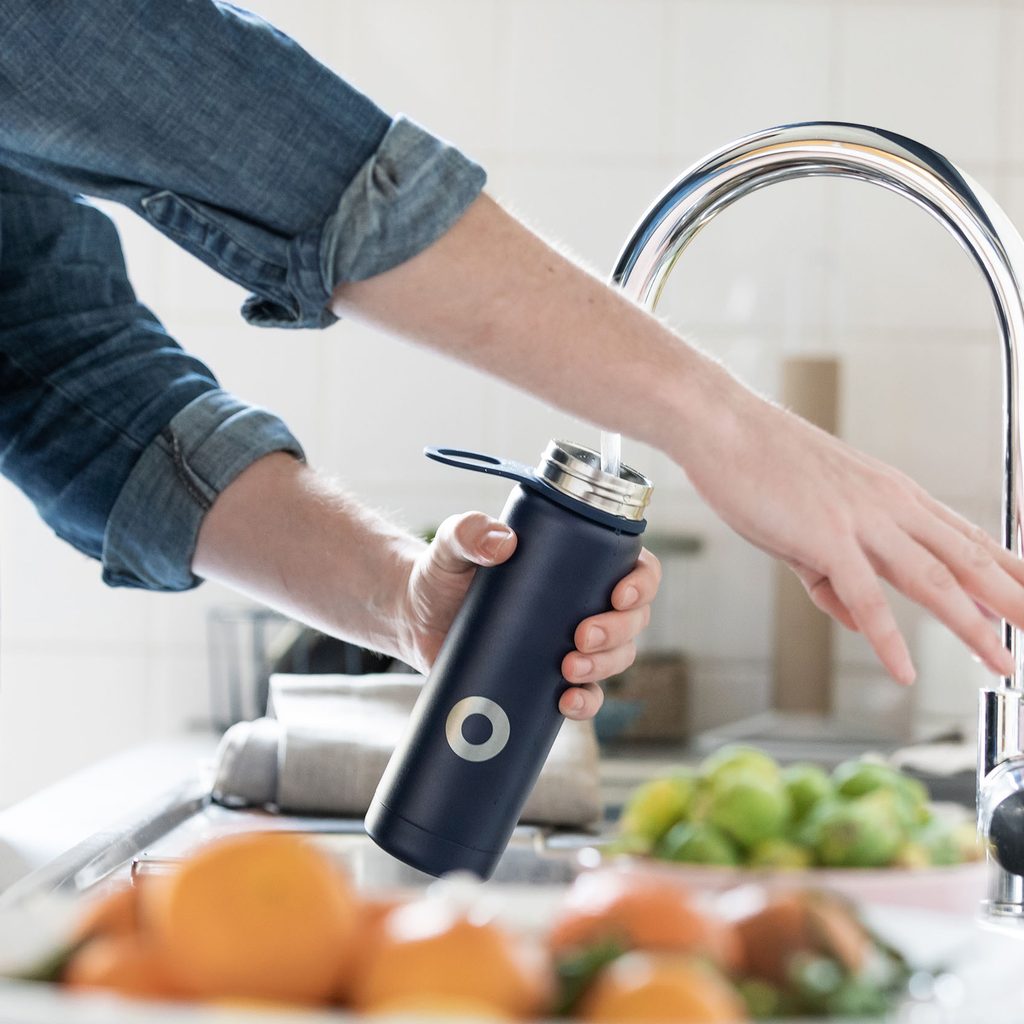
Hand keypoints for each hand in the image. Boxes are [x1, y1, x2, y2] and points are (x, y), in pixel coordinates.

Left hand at [396, 510, 660, 719]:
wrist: (415, 618)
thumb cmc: (443, 572)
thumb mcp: (452, 544)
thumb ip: (468, 532)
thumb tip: (501, 542)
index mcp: (579, 563)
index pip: (636, 568)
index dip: (642, 583)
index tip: (619, 595)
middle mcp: (585, 603)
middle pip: (634, 620)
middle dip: (618, 632)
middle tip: (581, 636)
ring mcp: (570, 644)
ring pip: (617, 658)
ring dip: (605, 666)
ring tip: (568, 669)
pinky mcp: (549, 679)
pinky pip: (586, 696)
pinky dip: (585, 703)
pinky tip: (566, 703)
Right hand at [675, 370, 1023, 684]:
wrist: (725, 427)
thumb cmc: (762, 464)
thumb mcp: (810, 521)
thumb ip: (835, 574)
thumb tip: (856, 618)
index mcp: (893, 495)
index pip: (968, 538)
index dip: (1009, 571)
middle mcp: (891, 505)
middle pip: (970, 559)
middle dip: (1015, 598)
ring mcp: (862, 520)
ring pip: (934, 580)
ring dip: (974, 627)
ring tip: (1002, 663)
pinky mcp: (826, 537)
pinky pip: (864, 597)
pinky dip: (888, 639)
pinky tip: (903, 671)